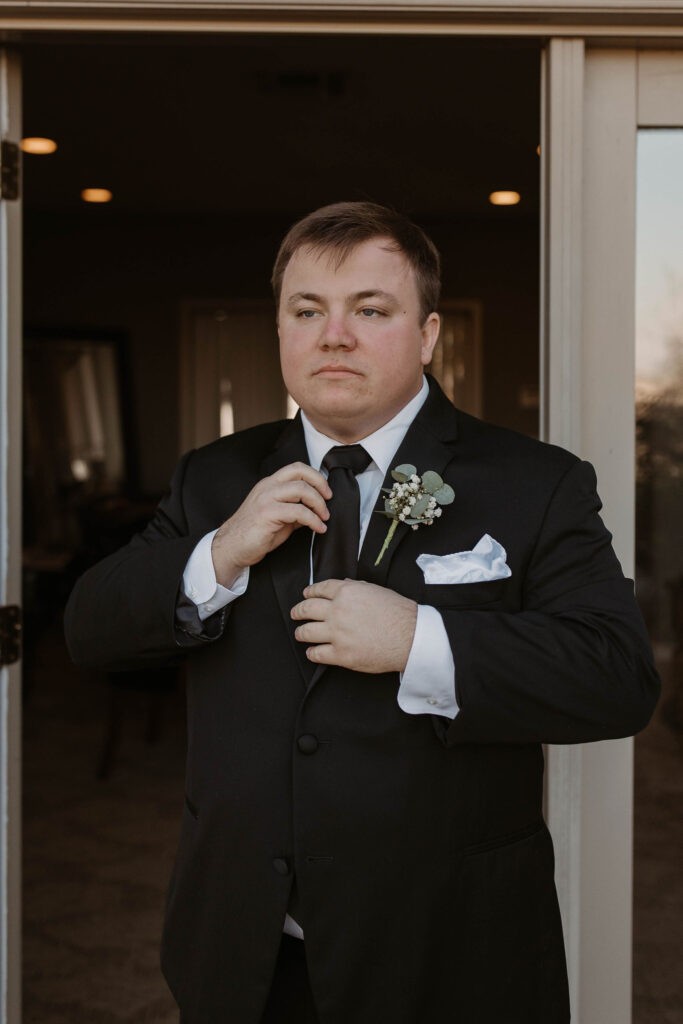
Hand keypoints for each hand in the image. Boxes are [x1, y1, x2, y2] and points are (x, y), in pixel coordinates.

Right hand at [211, 462, 331, 587]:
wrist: (232, 548)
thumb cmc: (254, 534)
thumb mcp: (278, 516)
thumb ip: (294, 509)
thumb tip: (315, 509)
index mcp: (269, 484)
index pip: (296, 468)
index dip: (315, 476)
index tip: (326, 491)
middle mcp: (267, 486)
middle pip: (300, 472)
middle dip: (320, 485)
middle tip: (329, 500)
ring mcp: (266, 498)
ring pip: (301, 489)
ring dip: (319, 503)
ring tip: (324, 517)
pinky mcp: (267, 513)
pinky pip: (299, 512)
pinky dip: (313, 520)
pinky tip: (318, 528)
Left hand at [290, 579, 417, 673]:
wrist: (411, 637)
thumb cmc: (398, 613)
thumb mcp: (377, 591)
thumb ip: (357, 587)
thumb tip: (344, 584)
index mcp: (347, 592)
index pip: (319, 590)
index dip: (309, 592)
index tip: (306, 595)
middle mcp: (338, 611)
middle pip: (306, 609)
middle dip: (298, 611)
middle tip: (295, 614)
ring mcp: (337, 634)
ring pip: (306, 632)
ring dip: (301, 632)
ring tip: (300, 634)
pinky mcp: (341, 655)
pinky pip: (317, 654)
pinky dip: (312, 653)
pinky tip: (313, 652)